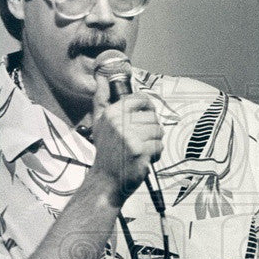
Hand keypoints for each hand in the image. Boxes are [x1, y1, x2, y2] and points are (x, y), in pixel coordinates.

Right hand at [89, 89, 162, 205]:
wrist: (105, 181)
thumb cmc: (106, 152)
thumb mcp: (99, 123)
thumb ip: (101, 99)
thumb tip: (101, 77)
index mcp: (112, 113)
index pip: (140, 99)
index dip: (148, 107)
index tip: (146, 116)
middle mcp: (119, 123)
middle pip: (152, 117)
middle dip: (151, 130)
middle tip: (141, 140)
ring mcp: (130, 137)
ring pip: (158, 131)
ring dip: (154, 142)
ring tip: (142, 149)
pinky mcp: (140, 152)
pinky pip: (159, 146)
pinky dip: (155, 154)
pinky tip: (144, 159)